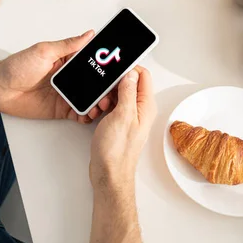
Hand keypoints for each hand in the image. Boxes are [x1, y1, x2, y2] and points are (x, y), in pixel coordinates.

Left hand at [0, 31, 112, 121]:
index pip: (93, 62)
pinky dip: (87, 115)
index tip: (118, 68)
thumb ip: (68, 45)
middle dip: (106, 88)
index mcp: (68, 60)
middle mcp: (70, 77)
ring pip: (90, 99)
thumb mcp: (44, 50)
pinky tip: (91, 115)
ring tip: (103, 105)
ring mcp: (67, 94)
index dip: (106, 66)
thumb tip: (88, 34)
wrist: (0, 89)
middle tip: (113, 92)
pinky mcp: (61, 108)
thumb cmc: (17, 66)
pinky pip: (79, 113)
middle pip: (95, 83)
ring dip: (99, 102)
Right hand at [90, 67, 155, 187]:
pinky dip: (104, 105)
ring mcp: (130, 116)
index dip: (128, 69)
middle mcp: (140, 109)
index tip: (114, 69)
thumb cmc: (116, 150)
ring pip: (119, 93)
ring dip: (107, 95)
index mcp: (146, 105)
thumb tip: (131, 73)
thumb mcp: (122, 115)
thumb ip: (128, 91)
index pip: (142, 75)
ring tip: (100, 105)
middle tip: (104, 92)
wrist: (109, 173)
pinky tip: (97, 112)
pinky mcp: (119, 122)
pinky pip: (113, 105)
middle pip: (130, 83)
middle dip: (114, 83)